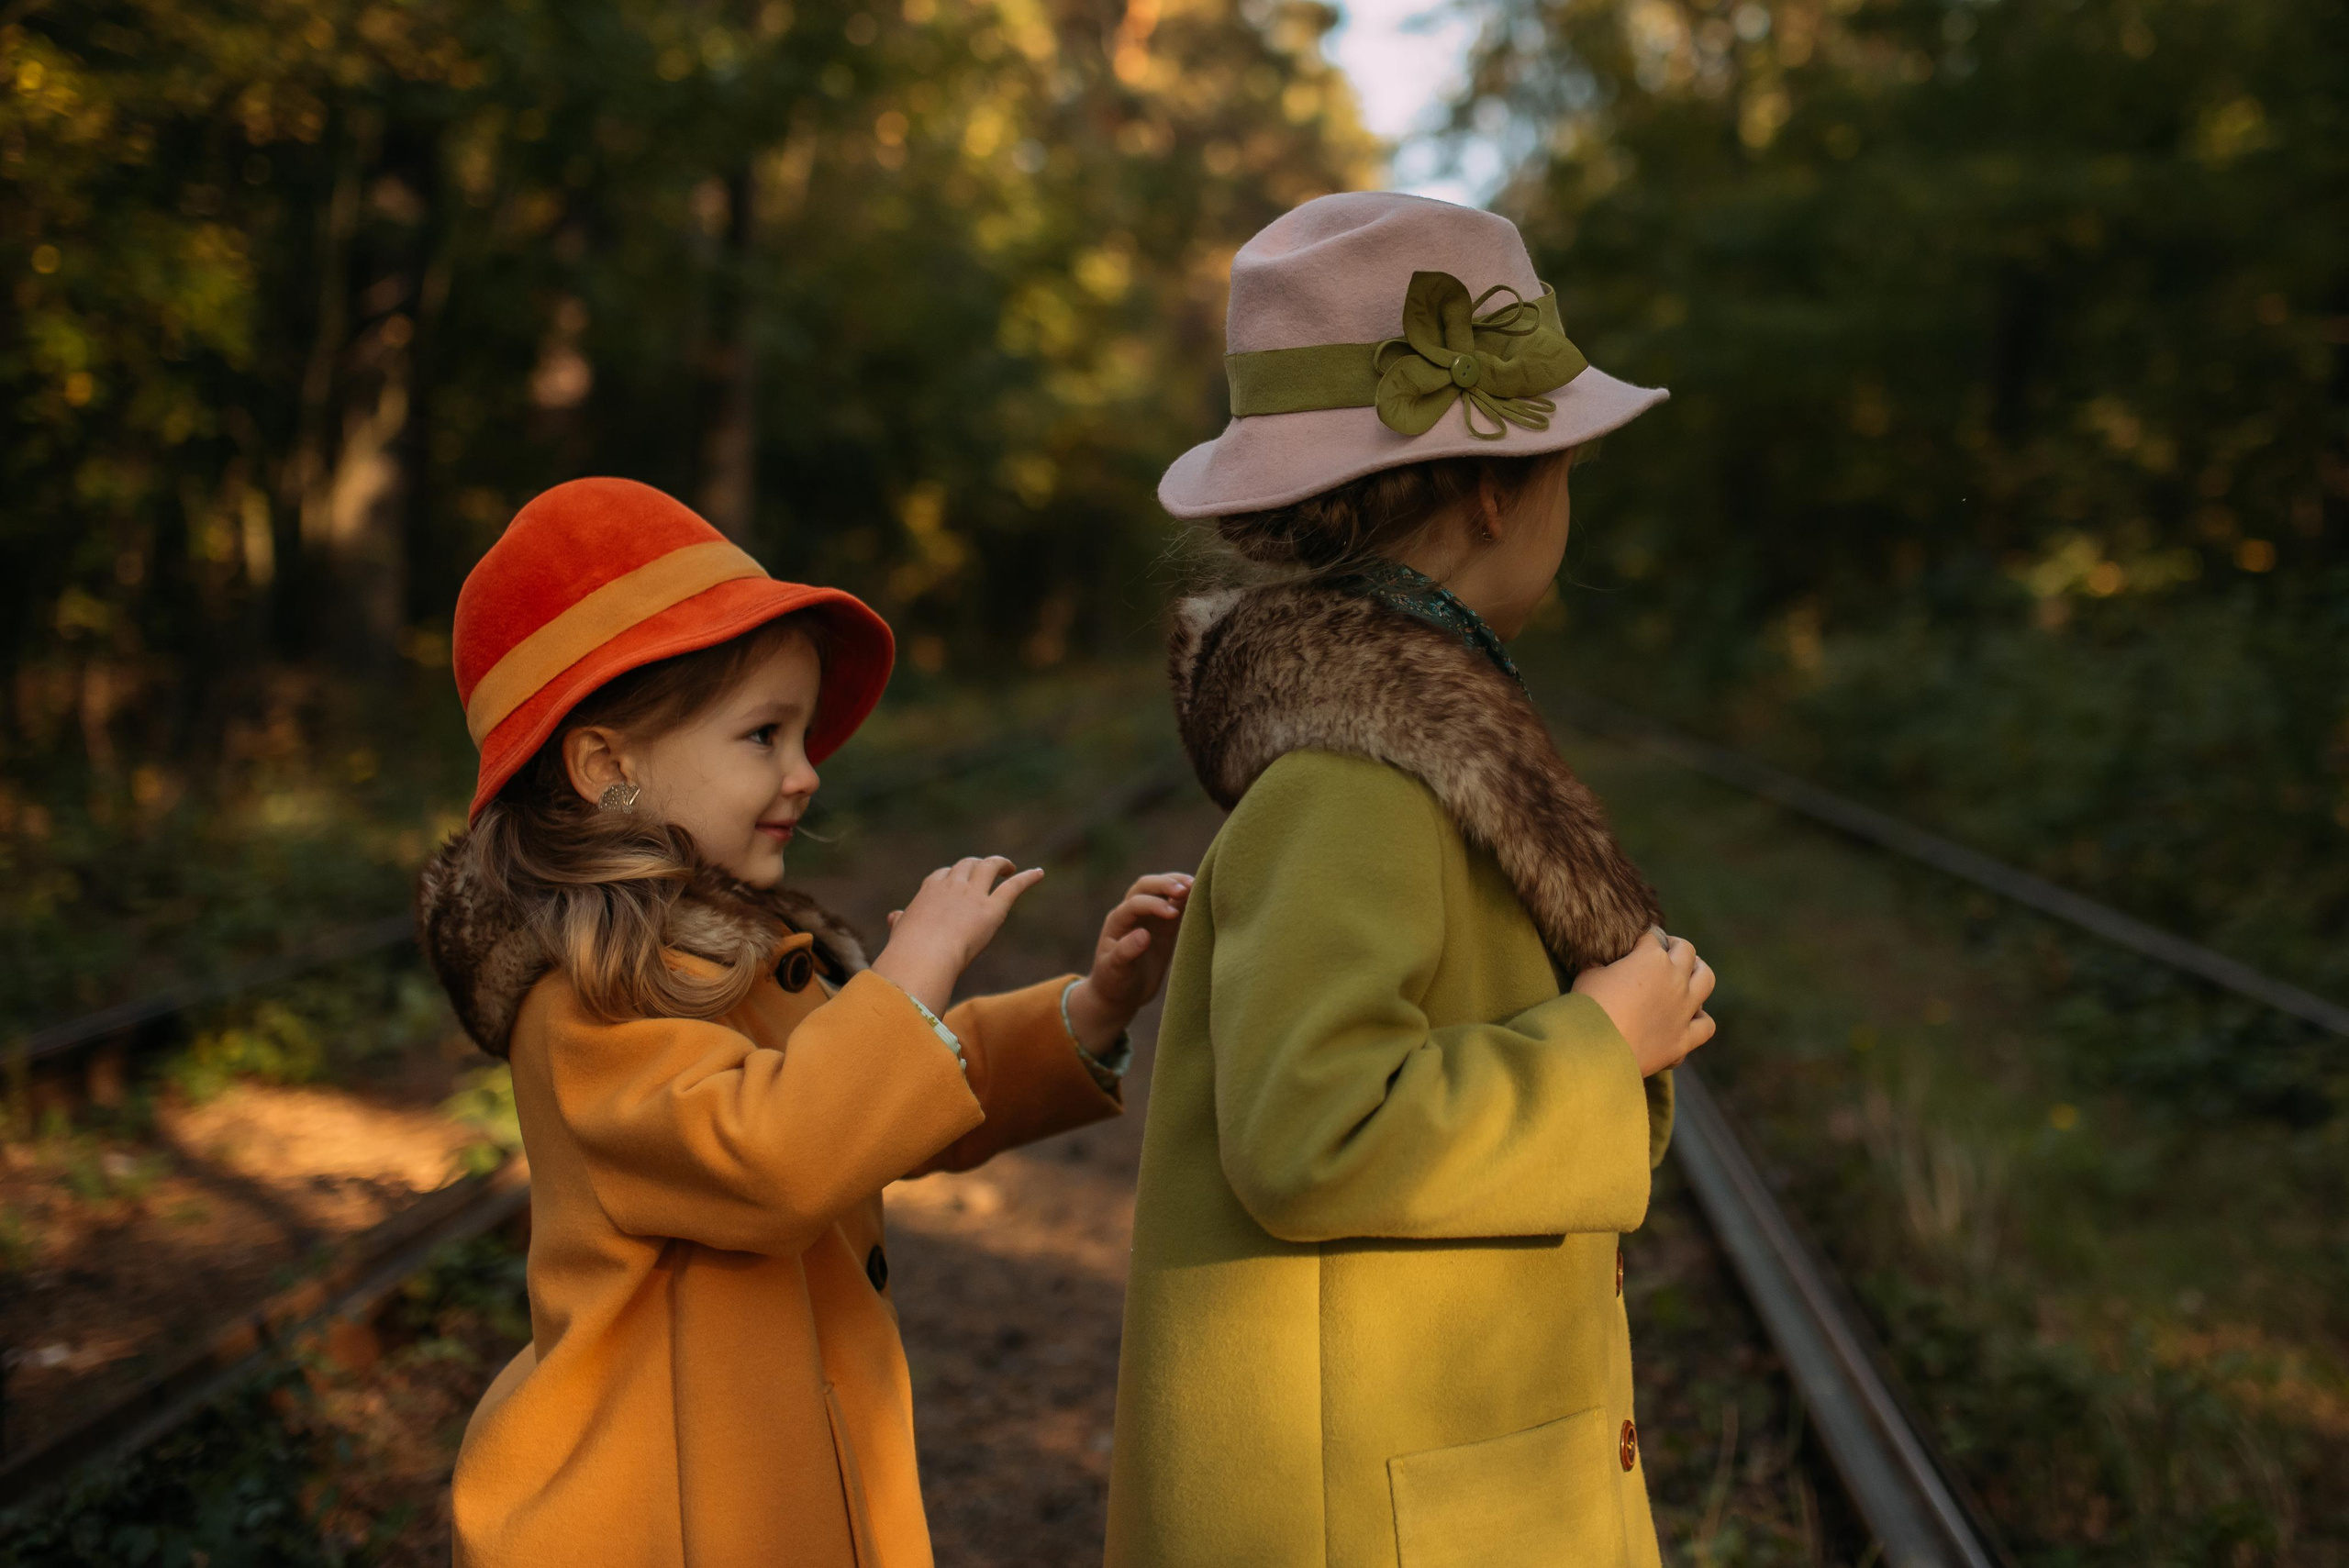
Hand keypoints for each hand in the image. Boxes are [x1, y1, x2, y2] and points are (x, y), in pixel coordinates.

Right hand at [872, 857, 1045, 1015]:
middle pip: (967, 865)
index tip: (958, 882)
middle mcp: (952, 885)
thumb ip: (901, 922)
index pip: (944, 874)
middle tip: (987, 871)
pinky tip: (1040, 873)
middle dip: (977, 865)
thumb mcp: (901, 932)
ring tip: (1009, 868)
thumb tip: (895, 916)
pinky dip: (1028, 878)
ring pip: (989, 867)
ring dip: (1000, 864)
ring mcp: (973, 895)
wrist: (924, 957)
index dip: (953, 876)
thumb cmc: (908, 951)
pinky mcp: (993, 908)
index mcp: (929, 891)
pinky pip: (1013, 887)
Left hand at [1062, 873, 1192, 1053]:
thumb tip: (1143, 934)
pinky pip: (1176, 906)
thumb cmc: (1114, 983)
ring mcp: (1149, 917)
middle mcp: (1132, 913)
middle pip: (1147, 886)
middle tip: (1187, 888)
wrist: (1121, 994)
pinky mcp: (1165, 926)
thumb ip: (1126, 952)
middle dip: (1166, 883)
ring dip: (1178, 884)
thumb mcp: (1115, 971)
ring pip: (1162, 890)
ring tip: (1197, 885)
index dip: (1154, 904)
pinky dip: (1188, 899)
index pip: (1135, 903)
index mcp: (1117, 921)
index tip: (1172, 914)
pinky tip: (1202, 896)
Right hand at [1571, 928, 1715, 1078]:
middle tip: (1663, 951)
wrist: (1595, 1050)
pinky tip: (1690, 1017)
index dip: (1643, 938)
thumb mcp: (1588, 974)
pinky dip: (1700, 1019)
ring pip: (1706, 979)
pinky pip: (1706, 1024)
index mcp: (1650, 957)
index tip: (1636, 943)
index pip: (1653, 936)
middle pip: (1686, 950)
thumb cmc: (1588, 1008)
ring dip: (1698, 972)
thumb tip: (1602, 961)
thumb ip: (1600, 962)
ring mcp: (1684, 1009)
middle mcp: (1674, 978)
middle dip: (1674, 947)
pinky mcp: (1684, 1038)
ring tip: (1689, 974)